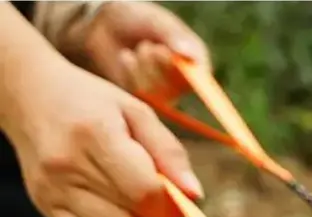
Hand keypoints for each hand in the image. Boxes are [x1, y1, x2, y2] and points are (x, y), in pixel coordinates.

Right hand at [5, 53, 203, 216]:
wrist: (30, 95)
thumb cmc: (94, 104)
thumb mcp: (138, 113)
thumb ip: (170, 155)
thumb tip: (195, 196)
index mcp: (95, 134)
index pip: (145, 192)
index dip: (171, 203)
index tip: (177, 194)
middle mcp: (67, 165)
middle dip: (151, 210)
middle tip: (144, 185)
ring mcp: (52, 189)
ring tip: (123, 193)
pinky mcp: (45, 206)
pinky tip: (108, 206)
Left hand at [81, 1, 209, 100]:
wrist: (105, 26)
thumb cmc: (137, 19)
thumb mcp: (155, 21)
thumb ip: (173, 35)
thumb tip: (189, 55)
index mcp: (195, 64)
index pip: (204, 80)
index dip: (194, 78)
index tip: (177, 64)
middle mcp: (183, 83)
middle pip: (177, 84)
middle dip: (160, 62)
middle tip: (148, 45)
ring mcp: (164, 94)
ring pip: (158, 89)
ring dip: (143, 65)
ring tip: (137, 49)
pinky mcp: (145, 101)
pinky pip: (140, 92)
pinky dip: (131, 71)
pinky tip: (127, 58)